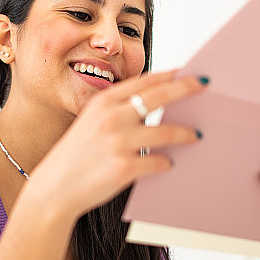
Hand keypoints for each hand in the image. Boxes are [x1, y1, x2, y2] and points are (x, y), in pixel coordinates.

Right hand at [29, 70, 206, 219]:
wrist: (55, 188)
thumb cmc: (75, 157)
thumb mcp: (90, 123)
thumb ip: (117, 111)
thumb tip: (153, 104)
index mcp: (103, 103)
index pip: (144, 81)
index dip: (169, 75)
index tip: (187, 71)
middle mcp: (111, 118)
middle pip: (159, 96)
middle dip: (186, 88)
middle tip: (204, 85)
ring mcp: (118, 142)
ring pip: (166, 132)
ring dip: (185, 133)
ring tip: (196, 135)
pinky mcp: (125, 167)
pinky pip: (158, 162)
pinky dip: (166, 162)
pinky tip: (170, 163)